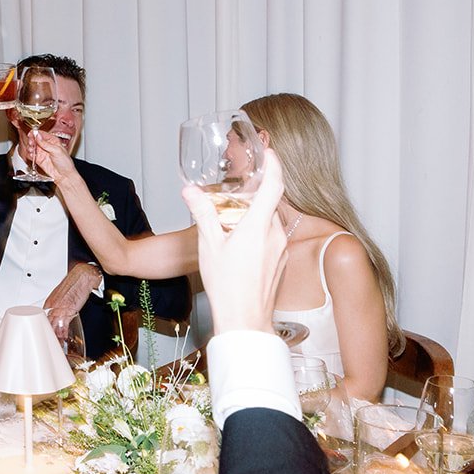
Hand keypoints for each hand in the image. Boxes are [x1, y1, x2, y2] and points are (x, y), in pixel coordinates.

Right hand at [27, 130, 76, 182]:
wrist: (64, 175)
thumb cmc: (65, 163)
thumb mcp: (57, 150)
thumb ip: (46, 143)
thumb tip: (38, 136)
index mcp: (52, 140)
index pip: (42, 134)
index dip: (35, 133)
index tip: (31, 134)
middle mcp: (46, 146)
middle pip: (35, 139)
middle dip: (31, 140)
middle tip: (31, 143)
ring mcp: (42, 153)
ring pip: (32, 147)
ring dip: (30, 147)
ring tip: (31, 150)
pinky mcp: (38, 160)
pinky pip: (31, 155)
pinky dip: (29, 154)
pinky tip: (31, 155)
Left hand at [42, 262, 101, 341]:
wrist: (82, 276)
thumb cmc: (73, 284)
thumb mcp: (61, 296)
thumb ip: (58, 306)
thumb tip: (57, 315)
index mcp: (49, 303)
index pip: (43, 319)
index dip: (44, 328)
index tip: (45, 335)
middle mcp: (52, 306)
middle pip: (47, 324)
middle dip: (48, 334)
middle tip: (49, 343)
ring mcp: (60, 309)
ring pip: (53, 326)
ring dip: (55, 337)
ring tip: (56, 345)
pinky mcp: (68, 310)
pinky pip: (64, 324)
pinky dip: (63, 333)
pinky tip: (63, 338)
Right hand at [181, 148, 287, 334]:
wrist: (245, 321)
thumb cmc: (227, 286)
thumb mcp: (208, 246)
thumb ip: (202, 214)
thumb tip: (191, 191)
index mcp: (259, 226)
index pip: (274, 185)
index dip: (274, 165)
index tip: (270, 153)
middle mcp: (276, 235)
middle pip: (270, 204)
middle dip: (254, 196)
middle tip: (234, 195)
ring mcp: (281, 250)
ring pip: (270, 222)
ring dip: (255, 218)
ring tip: (232, 225)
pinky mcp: (281, 262)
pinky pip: (272, 239)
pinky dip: (259, 235)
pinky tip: (241, 247)